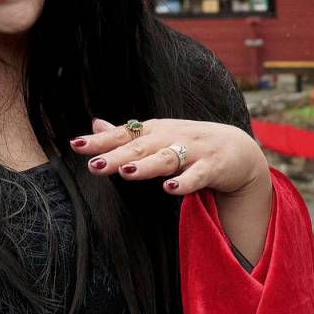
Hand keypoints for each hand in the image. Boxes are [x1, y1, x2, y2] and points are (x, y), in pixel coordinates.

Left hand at [69, 117, 269, 196]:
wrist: (237, 149)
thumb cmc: (188, 142)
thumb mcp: (156, 135)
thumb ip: (125, 134)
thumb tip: (94, 124)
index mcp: (152, 131)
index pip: (122, 135)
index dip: (99, 140)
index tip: (75, 145)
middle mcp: (169, 138)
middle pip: (139, 148)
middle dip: (116, 156)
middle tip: (95, 165)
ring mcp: (192, 151)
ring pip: (166, 159)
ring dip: (147, 166)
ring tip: (127, 172)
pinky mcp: (212, 167)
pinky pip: (197, 176)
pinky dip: (184, 182)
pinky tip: (170, 188)